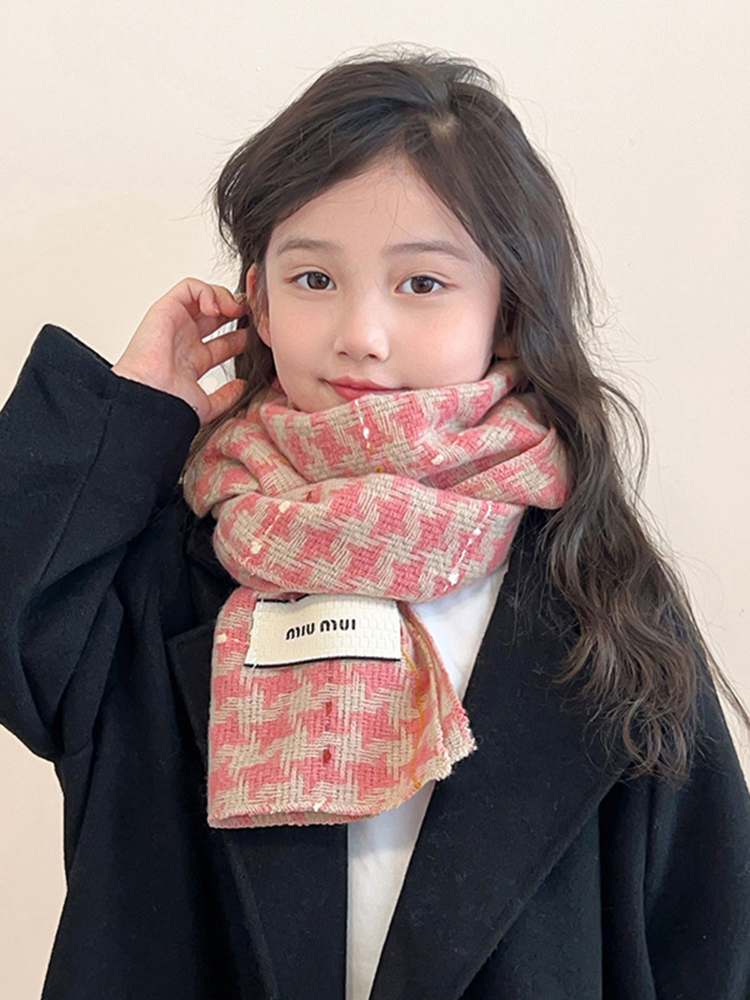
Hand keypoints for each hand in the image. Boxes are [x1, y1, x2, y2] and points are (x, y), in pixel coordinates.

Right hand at [112, 278, 248, 423]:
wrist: (151, 400)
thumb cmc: (170, 405)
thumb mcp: (207, 406)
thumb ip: (225, 397)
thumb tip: (241, 386)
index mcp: (193, 362)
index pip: (224, 343)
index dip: (242, 337)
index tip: (256, 338)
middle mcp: (185, 341)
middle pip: (216, 317)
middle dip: (236, 312)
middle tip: (250, 316)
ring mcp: (176, 325)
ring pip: (203, 297)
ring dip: (224, 298)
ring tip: (234, 310)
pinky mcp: (166, 309)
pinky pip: (189, 287)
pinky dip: (206, 291)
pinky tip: (215, 308)